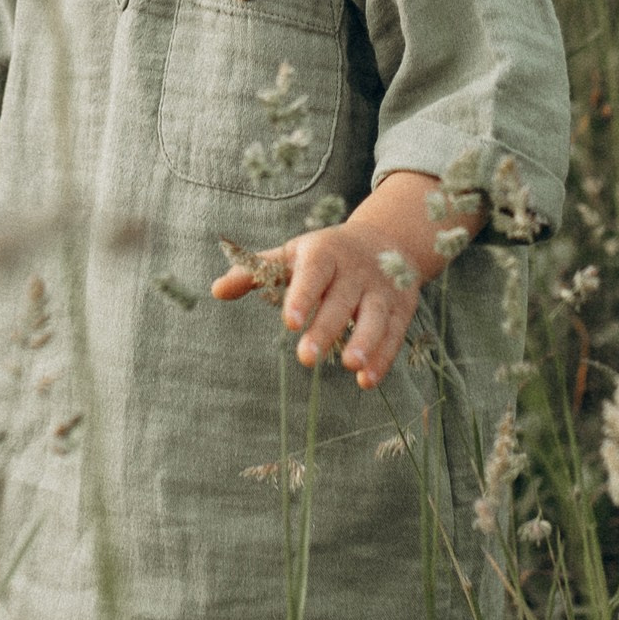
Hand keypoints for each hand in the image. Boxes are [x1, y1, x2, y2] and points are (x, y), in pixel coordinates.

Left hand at [212, 201, 426, 391]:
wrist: (386, 239)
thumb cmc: (325, 254)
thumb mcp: (292, 255)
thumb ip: (256, 272)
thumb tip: (216, 290)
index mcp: (324, 252)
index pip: (314, 273)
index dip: (302, 296)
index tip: (288, 323)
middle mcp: (355, 270)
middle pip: (341, 300)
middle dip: (326, 328)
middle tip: (307, 358)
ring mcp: (381, 289)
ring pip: (375, 316)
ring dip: (365, 341)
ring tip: (351, 367)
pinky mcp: (401, 307)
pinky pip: (394, 333)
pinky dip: (383, 357)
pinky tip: (367, 381)